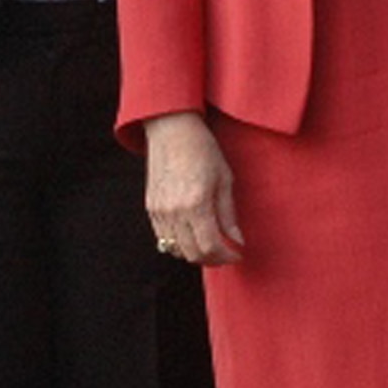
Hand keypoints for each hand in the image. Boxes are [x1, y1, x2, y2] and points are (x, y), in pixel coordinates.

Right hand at [144, 110, 243, 264]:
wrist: (171, 129)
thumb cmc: (202, 149)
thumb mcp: (224, 179)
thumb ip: (228, 214)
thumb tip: (237, 240)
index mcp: (196, 204)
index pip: (210, 246)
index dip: (226, 256)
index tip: (237, 254)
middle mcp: (175, 211)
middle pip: (192, 253)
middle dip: (212, 259)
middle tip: (225, 253)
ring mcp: (159, 210)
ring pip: (175, 250)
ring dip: (194, 253)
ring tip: (209, 245)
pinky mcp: (151, 207)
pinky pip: (163, 238)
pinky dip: (178, 243)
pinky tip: (192, 234)